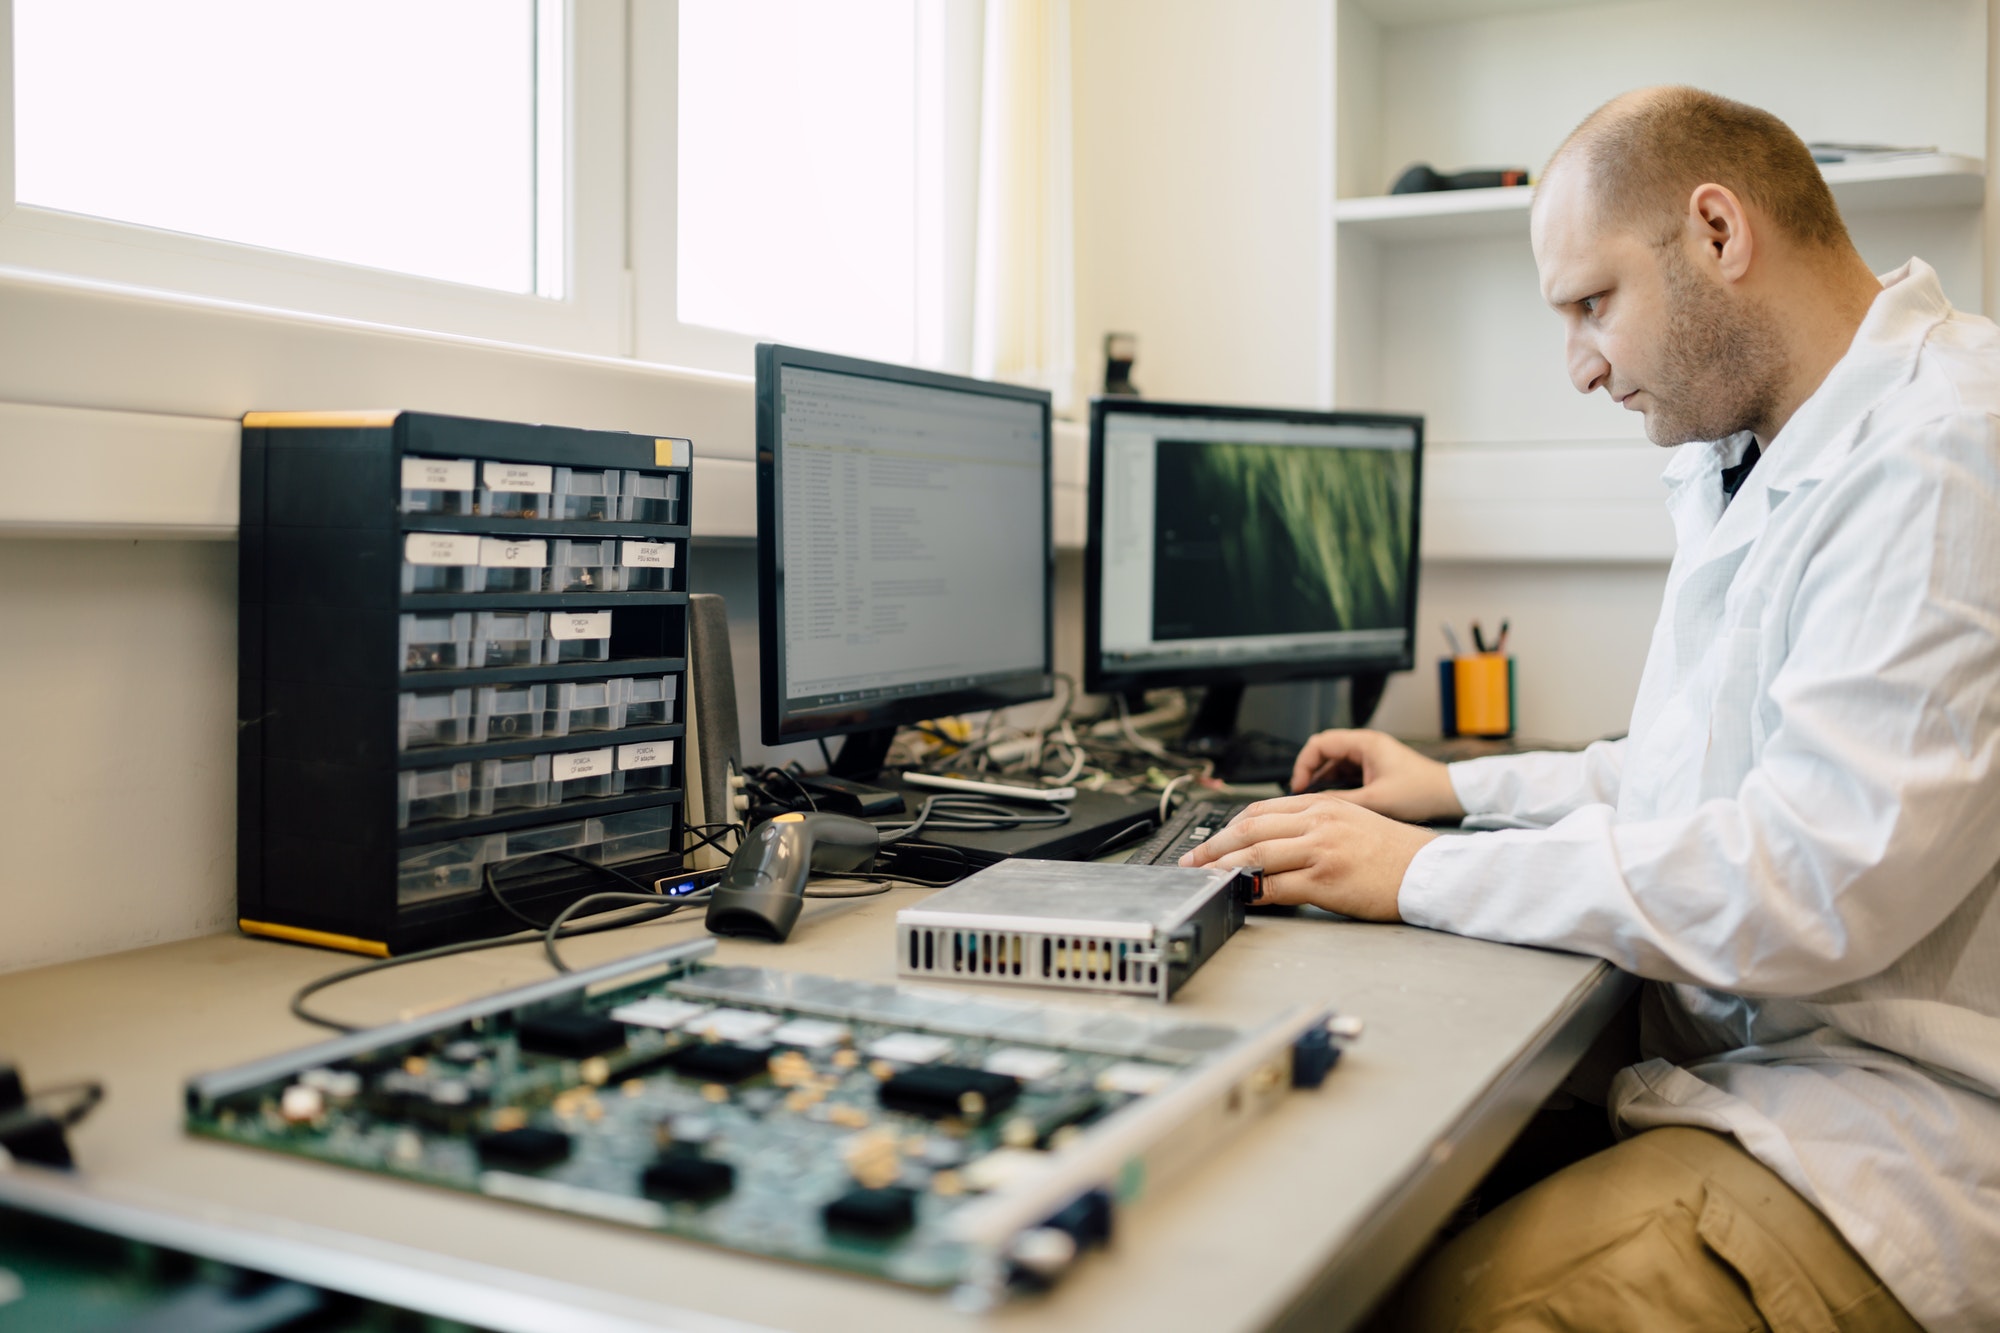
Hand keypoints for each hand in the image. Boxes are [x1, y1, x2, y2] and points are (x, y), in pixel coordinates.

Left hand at [1178, 793, 1437, 920]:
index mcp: (1323, 805)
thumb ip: (1314, 824)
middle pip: (1250, 828)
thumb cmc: (1396, 852)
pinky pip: (1276, 885)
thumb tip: (1275, 841)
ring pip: (1256, 854)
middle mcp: (1318, 822)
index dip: (1228, 826)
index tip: (1210, 841)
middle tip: (1193, 861)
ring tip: (1205, 878)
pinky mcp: (1326, 879)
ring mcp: (1321, 849)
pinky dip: (1252, 891)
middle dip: (1214, 846)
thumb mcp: (1353, 820)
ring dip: (1224, 868)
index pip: (1261, 809)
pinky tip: (1240, 895)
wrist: (1429, 871)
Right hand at [1290, 729, 1463, 823]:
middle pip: (1324, 750)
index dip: (1303, 764)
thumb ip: (1341, 800)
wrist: (1448, 795)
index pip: (1319, 744)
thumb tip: (1313, 803)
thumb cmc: (1420, 792)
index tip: (1298, 786)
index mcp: (1365, 743)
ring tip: (1314, 799)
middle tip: (1301, 792)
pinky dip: (1336, 782)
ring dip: (1322, 778)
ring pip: (1334, 761)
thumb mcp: (1376, 800)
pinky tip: (1333, 799)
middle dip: (1309, 770)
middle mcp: (1366, 744)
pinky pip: (1347, 770)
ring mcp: (1370, 754)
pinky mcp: (1375, 766)